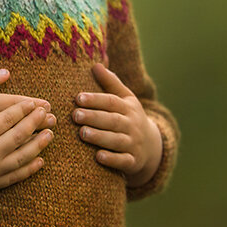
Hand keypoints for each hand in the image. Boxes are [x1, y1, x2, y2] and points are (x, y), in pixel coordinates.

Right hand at [0, 90, 53, 204]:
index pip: (8, 118)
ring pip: (22, 157)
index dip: (23, 110)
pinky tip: (39, 161)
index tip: (36, 103)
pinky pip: (15, 176)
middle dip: (35, 124)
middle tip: (49, 115)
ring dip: (38, 145)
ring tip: (49, 135)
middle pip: (19, 136)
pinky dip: (29, 169)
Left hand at [74, 63, 163, 186]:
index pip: (111, 102)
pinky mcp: (133, 161)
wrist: (152, 145)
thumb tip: (96, 64)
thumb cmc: (130, 117)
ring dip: (100, 137)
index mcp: (128, 107)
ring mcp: (133, 143)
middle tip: (75, 115)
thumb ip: (110, 82)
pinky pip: (124, 161)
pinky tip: (99, 157)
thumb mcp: (125, 98)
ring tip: (82, 133)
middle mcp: (132, 125)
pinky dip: (112, 159)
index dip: (95, 99)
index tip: (78, 98)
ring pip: (117, 140)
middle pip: (112, 120)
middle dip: (94, 117)